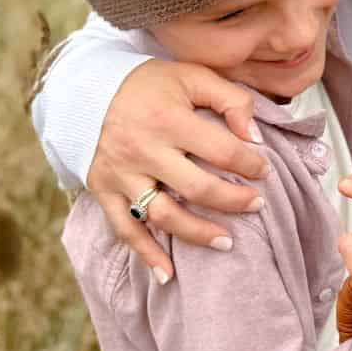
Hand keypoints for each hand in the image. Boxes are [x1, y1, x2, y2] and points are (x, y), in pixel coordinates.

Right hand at [86, 59, 270, 281]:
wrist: (87, 89)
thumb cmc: (148, 84)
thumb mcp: (191, 74)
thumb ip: (229, 99)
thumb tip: (253, 136)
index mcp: (167, 118)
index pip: (220, 150)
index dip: (249, 163)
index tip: (265, 171)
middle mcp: (142, 149)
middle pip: (196, 188)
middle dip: (233, 201)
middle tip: (257, 206)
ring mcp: (121, 174)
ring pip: (163, 215)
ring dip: (198, 234)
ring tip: (227, 243)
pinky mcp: (103, 190)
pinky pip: (124, 229)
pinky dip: (146, 255)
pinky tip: (168, 275)